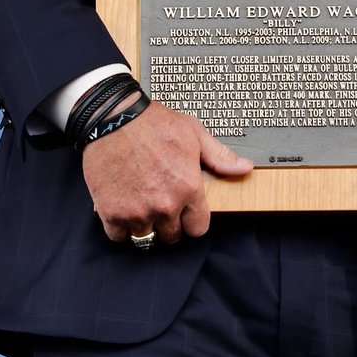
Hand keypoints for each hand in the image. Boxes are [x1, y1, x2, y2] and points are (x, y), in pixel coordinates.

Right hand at [82, 100, 252, 244]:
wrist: (111, 118)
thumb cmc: (152, 122)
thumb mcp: (193, 133)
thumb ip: (219, 156)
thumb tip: (244, 168)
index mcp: (188, 188)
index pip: (198, 228)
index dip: (191, 219)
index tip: (184, 210)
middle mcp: (165, 204)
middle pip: (172, 236)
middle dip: (168, 222)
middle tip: (159, 202)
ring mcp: (138, 211)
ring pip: (146, 238)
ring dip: (144, 225)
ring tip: (140, 203)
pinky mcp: (112, 213)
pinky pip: (119, 236)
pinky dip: (120, 226)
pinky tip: (122, 206)